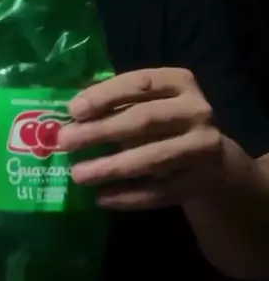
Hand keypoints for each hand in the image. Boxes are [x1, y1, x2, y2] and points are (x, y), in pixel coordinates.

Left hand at [59, 68, 225, 209]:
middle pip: (144, 119)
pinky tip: (102, 198)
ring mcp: (203, 147)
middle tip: (66, 142)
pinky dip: (129, 196)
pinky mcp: (203, 181)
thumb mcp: (150, 104)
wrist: (215, 162)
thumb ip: (117, 106)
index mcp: (180, 82)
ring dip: (111, 167)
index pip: (140, 83)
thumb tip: (70, 118)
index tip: (73, 110)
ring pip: (152, 158)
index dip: (105, 95)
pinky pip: (160, 191)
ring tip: (78, 175)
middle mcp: (197, 110)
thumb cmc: (167, 125)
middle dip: (101, 131)